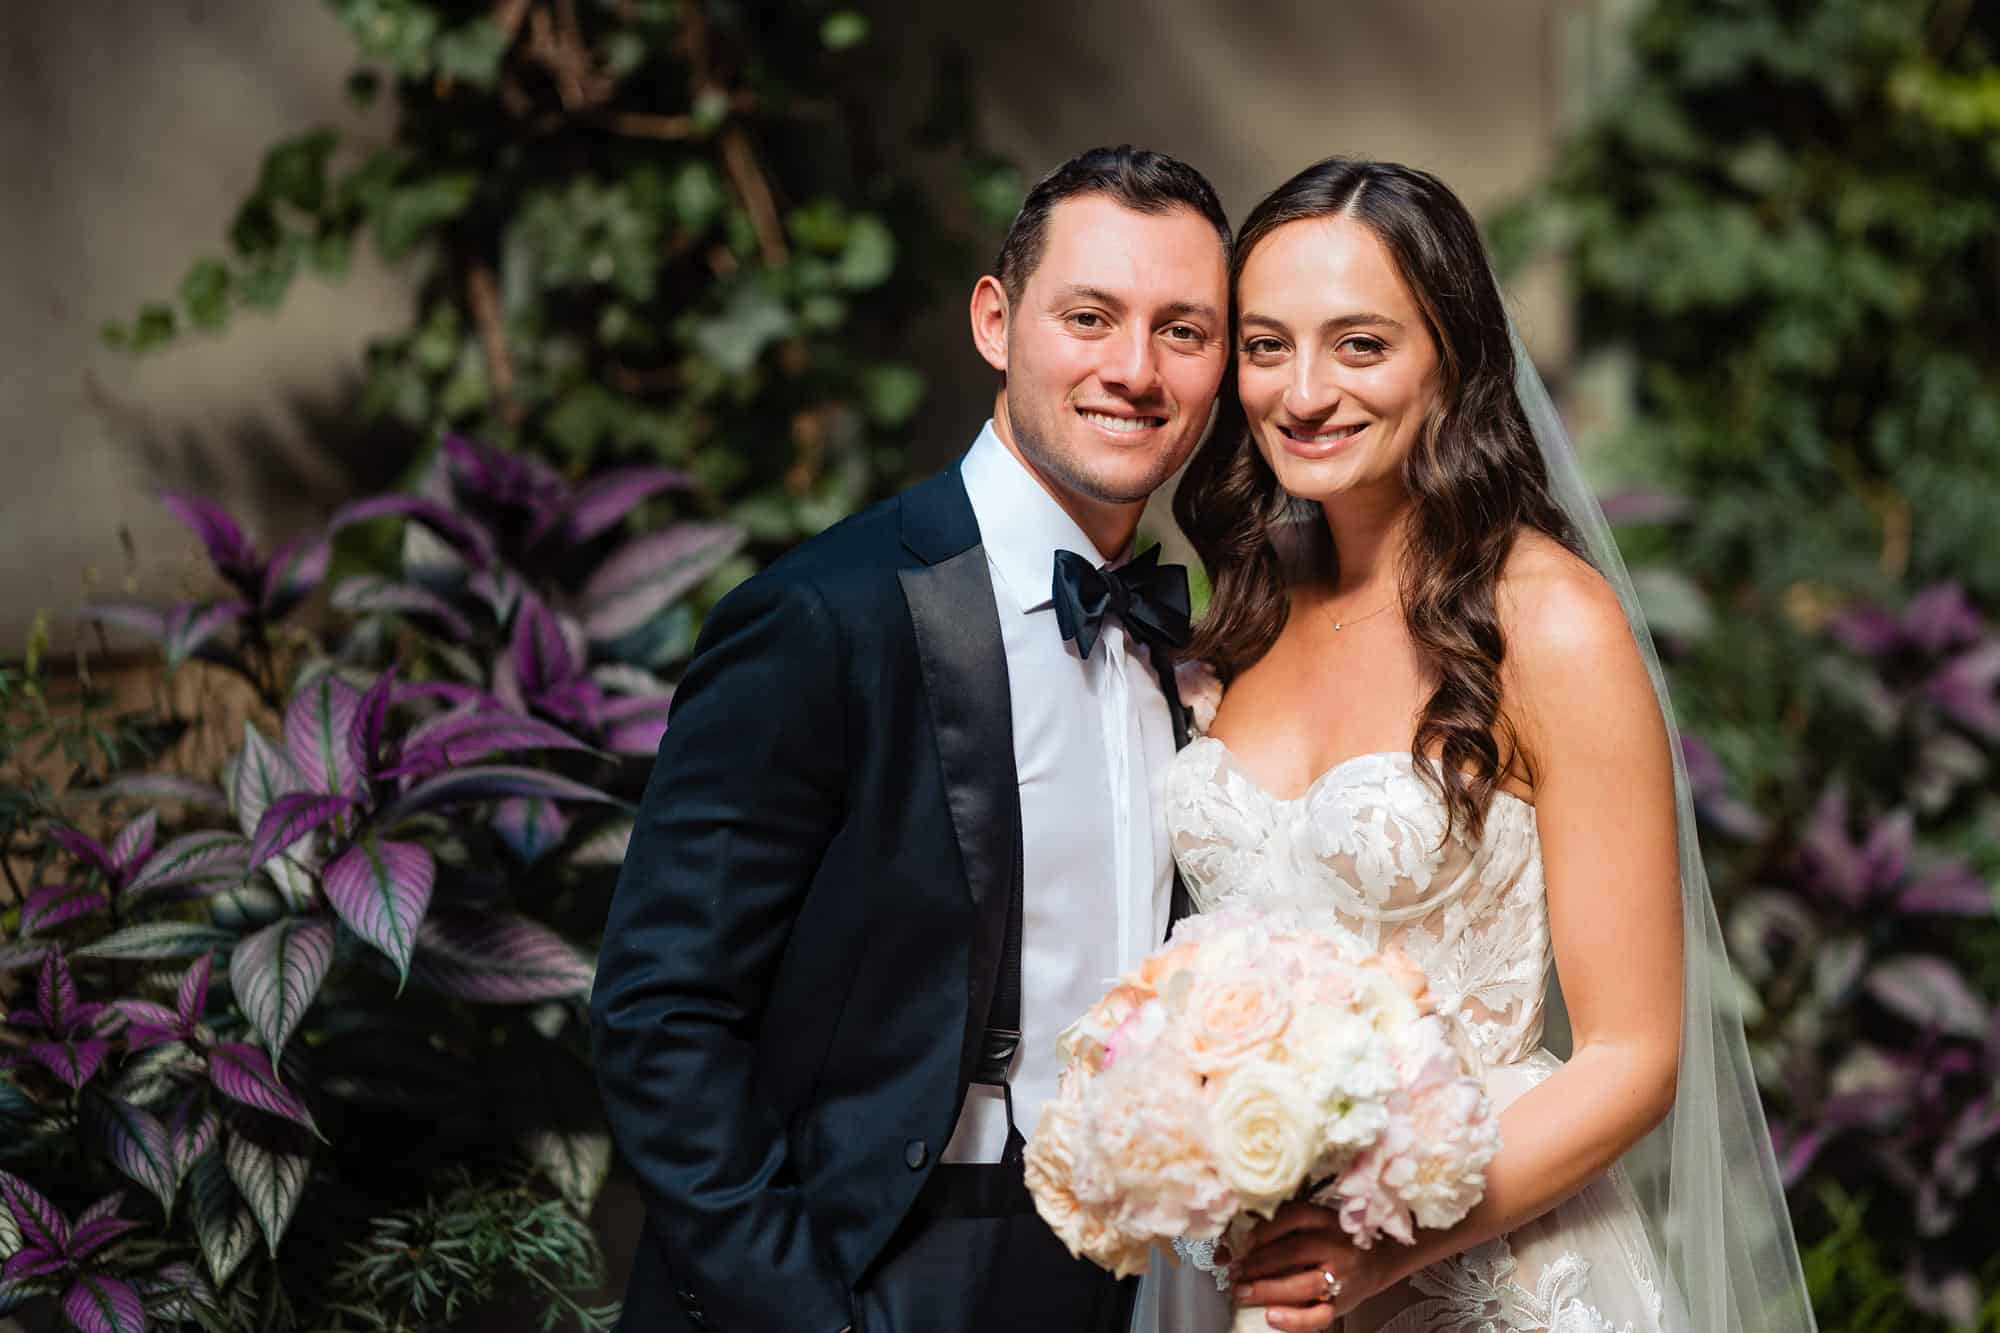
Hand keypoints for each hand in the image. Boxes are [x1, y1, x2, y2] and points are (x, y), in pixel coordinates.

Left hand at [1229, 1202, 1396, 1330]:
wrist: (1375, 1260)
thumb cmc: (1332, 1240)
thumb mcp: (1310, 1224)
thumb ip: (1274, 1230)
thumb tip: (1226, 1248)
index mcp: (1326, 1219)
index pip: (1294, 1216)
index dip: (1265, 1228)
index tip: (1242, 1240)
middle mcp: (1336, 1245)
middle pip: (1295, 1251)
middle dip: (1259, 1263)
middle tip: (1234, 1271)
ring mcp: (1341, 1276)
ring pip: (1305, 1284)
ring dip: (1268, 1289)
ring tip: (1242, 1291)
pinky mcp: (1342, 1304)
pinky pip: (1319, 1316)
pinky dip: (1294, 1319)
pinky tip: (1271, 1316)